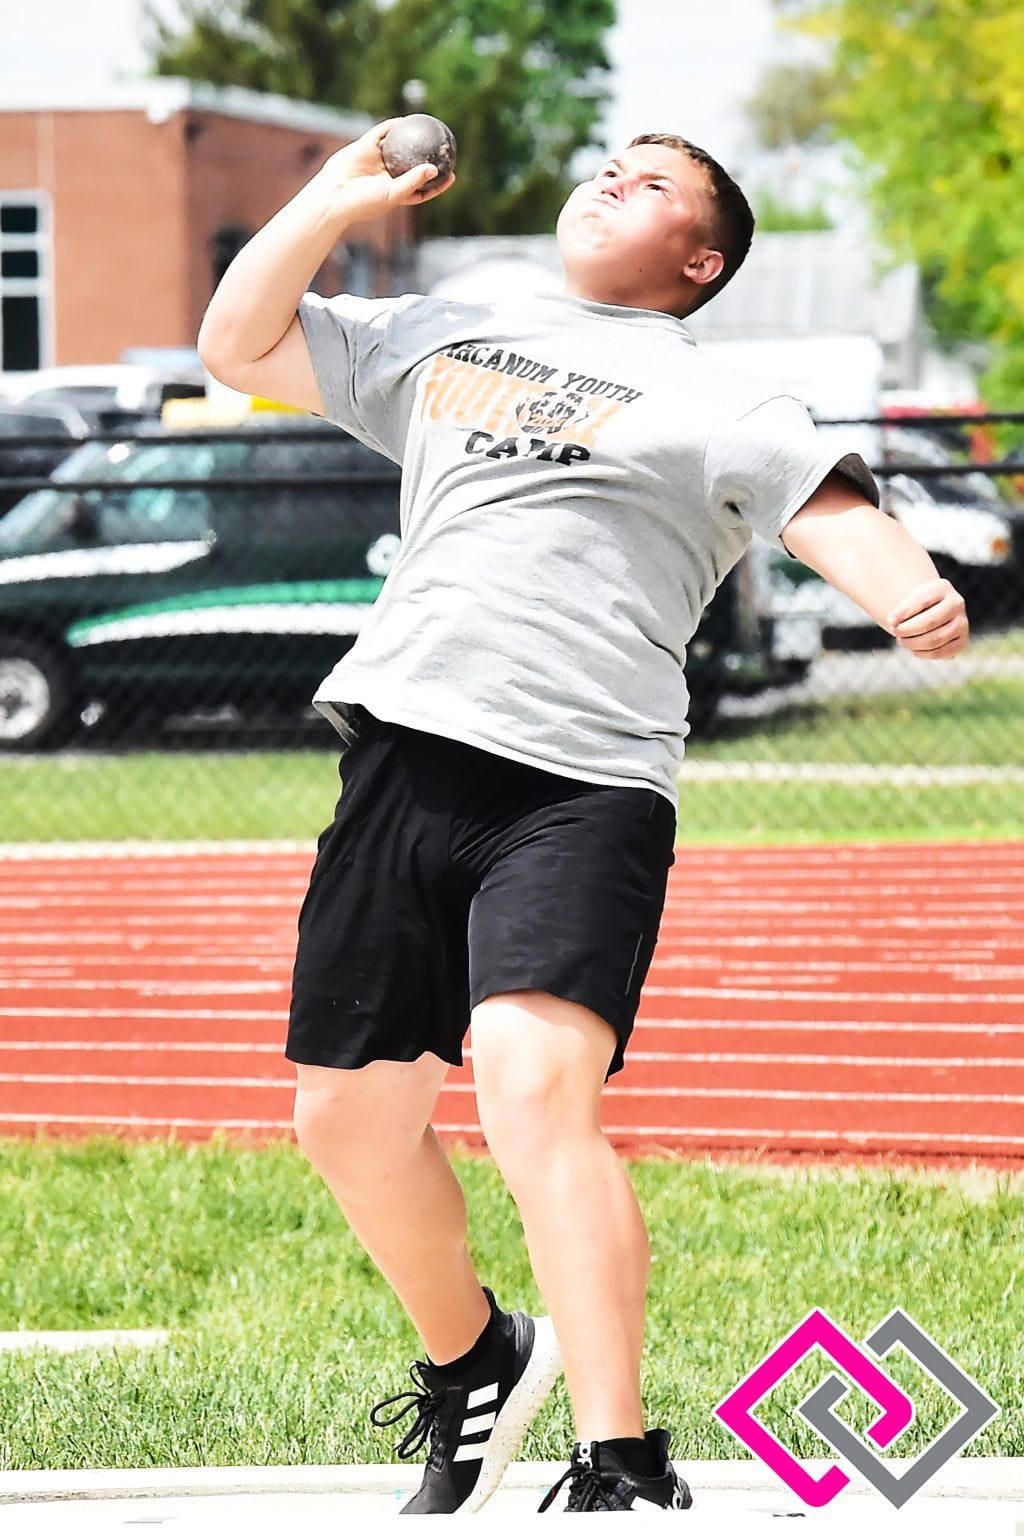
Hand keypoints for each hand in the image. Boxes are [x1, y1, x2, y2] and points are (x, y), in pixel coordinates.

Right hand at [313, 118, 455, 226]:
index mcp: (396, 192)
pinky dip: (393, 127)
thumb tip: (434, 169)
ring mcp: (376, 162)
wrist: (334, 195)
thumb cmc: (364, 202)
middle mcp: (387, 176)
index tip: (452, 175)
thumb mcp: (393, 194)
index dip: (437, 183)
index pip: (422, 188)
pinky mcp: (365, 148)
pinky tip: (405, 120)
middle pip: (412, 165)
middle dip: (427, 157)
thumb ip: (414, 181)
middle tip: (444, 148)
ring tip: (427, 128)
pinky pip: (382, 134)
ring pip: (398, 148)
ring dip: (410, 139)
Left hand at [887, 578, 968, 658]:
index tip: (890, 620)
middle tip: (894, 631)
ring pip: (934, 640)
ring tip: (901, 640)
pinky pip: (939, 652)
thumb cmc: (915, 606)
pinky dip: (922, 653)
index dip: (904, 612)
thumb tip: (892, 621)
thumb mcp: (907, 600)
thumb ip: (900, 609)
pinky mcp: (962, 642)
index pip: (922, 601)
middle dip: (907, 630)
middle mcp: (957, 603)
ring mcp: (962, 623)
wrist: (932, 611)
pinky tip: (913, 648)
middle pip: (930, 622)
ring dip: (912, 643)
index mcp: (942, 587)